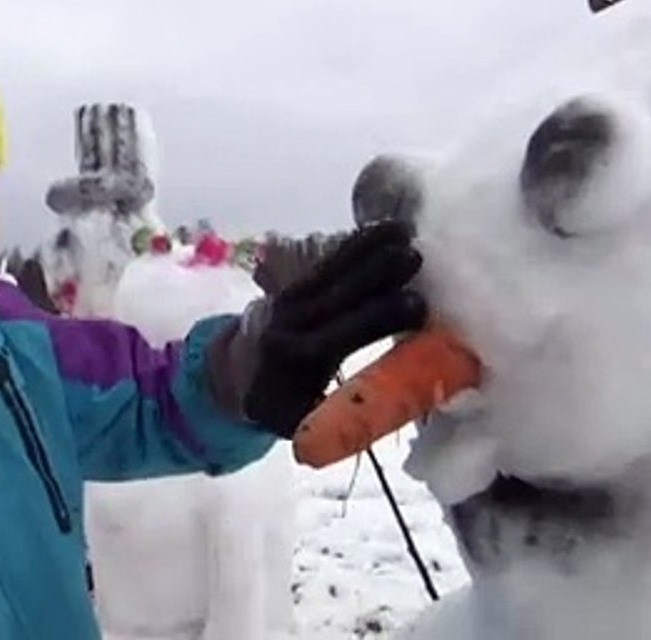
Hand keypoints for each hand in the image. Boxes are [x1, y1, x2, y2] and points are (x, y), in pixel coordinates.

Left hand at [240, 221, 427, 437]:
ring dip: (372, 248)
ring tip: (408, 230)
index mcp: (300, 358)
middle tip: (418, 257)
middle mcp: (296, 321)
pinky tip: (388, 228)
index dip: (379, 319)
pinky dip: (358, 243)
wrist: (232, 369)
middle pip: (342, 292)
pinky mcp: (297, 282)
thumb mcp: (298, 422)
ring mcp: (293, 296)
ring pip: (336, 267)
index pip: (344, 335)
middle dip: (379, 273)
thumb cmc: (277, 403)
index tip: (418, 306)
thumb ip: (336, 422)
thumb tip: (380, 421)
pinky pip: (331, 259)